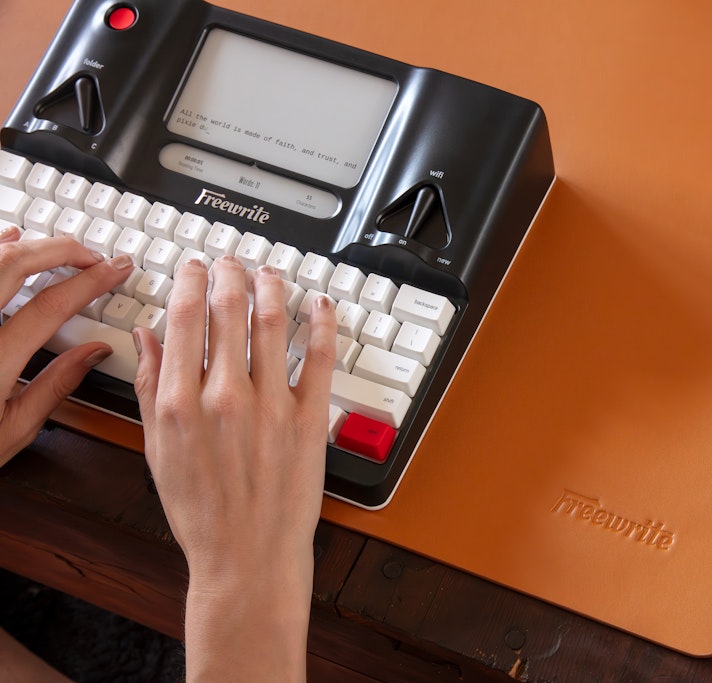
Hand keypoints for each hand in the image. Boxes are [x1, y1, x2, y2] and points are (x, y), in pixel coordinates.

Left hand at [0, 228, 132, 465]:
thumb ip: (55, 386)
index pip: (49, 307)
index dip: (89, 283)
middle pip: (14, 265)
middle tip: (94, 255)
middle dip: (62, 250)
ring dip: (30, 247)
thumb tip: (93, 354)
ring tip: (61, 250)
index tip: (114, 271)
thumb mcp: (12, 430)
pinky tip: (10, 239)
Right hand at [134, 255, 335, 681]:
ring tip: (270, 274)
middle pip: (229, 310)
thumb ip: (151, 387)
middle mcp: (226, 396)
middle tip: (233, 263)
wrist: (247, 556)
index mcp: (181, 401)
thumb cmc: (202, 511)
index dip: (193, 280)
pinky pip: (322, 358)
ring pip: (273, 323)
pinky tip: (321, 305)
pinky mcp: (311, 419)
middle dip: (231, 275)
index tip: (197, 267)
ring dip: (272, 288)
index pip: (187, 316)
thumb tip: (146, 337)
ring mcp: (272, 406)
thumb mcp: (158, 450)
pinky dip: (323, 323)